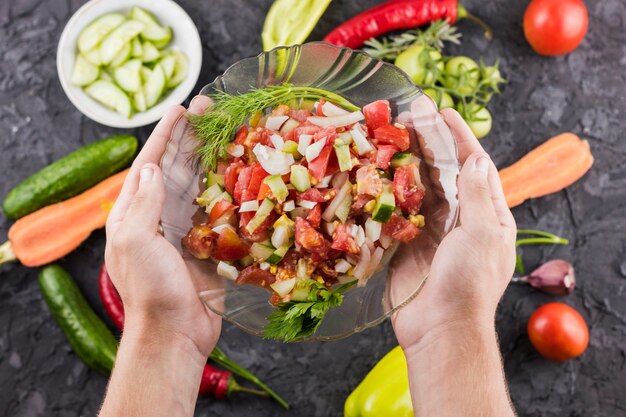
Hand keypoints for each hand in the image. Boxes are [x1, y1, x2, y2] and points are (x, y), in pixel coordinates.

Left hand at [105, 96, 220, 357]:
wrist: (174, 331)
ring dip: (213, 157)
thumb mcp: (134, 243)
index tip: (182, 109)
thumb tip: (152, 164)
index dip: (166, 134)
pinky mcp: (209, 243)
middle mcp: (160, 215)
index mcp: (135, 212)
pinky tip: (244, 172)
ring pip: (200, 183)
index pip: (150, 163)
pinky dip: (230, 189)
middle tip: (212, 109)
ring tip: (230, 131)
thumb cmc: (150, 289)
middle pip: (177, 166)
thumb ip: (143, 203)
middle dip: (193, 137)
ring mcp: (185, 228)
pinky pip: (220, 208)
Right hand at [392, 108, 516, 351]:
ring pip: (419, 187)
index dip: (460, 138)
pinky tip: (377, 172)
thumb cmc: (468, 284)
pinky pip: (398, 210)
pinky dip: (389, 191)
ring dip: (407, 162)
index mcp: (488, 215)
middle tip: (409, 116)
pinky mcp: (407, 243)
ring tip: (390, 135)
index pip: (475, 166)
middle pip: (444, 172)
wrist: (439, 328)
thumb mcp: (481, 234)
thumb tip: (476, 159)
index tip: (443, 113)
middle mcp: (461, 219)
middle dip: (429, 143)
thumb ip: (476, 195)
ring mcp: (433, 230)